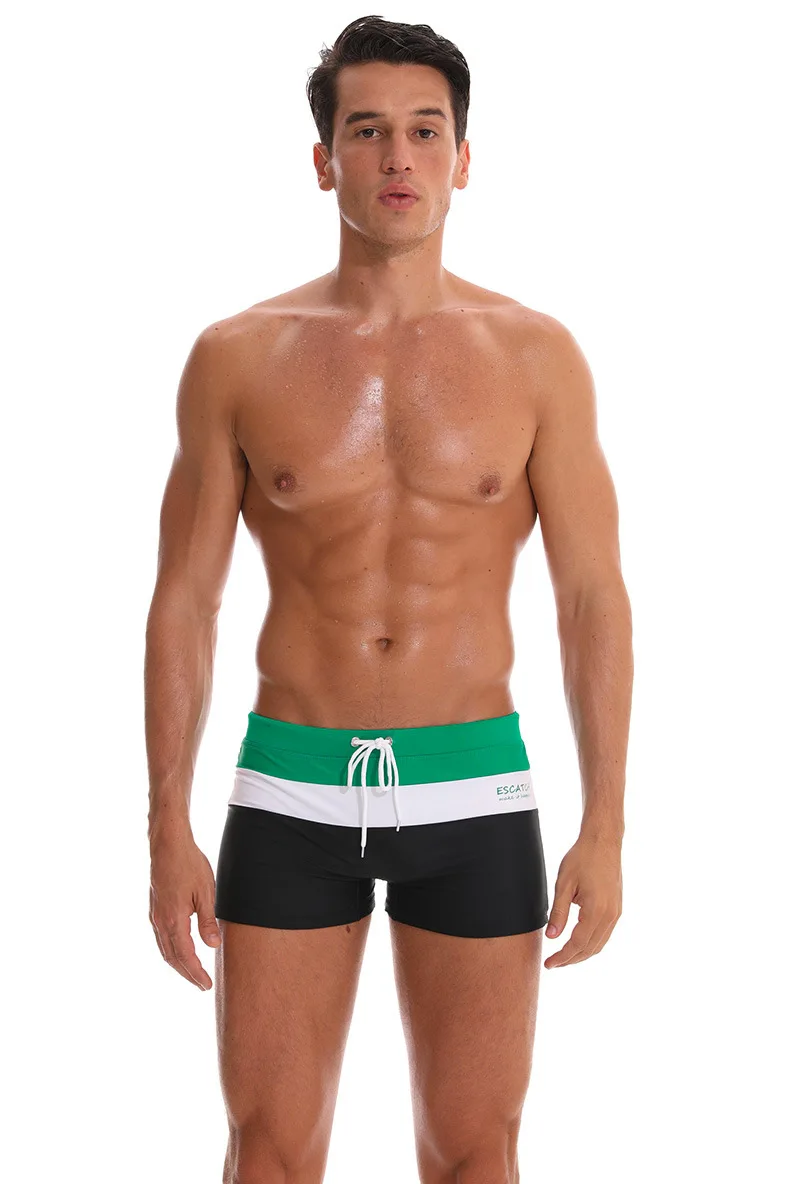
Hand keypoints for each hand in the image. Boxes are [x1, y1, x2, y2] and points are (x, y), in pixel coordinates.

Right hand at [149, 833, 220, 989]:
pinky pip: (161, 938)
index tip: (206, 985)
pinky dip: (171, 950)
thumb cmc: (189, 864)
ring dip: (178, 964)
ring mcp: (155, 915)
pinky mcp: (155, 908)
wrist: (168, 844)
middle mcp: (160, 921)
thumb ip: (208, 921)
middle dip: (187, 973)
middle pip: (172, 957)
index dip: (195, 973)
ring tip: (192, 973)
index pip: (185, 956)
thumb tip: (213, 945)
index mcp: (173, 920)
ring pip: (165, 949)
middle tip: (201, 985)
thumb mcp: (206, 892)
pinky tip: (180, 950)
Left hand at [544, 832, 621, 968]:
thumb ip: (558, 912)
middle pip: (589, 949)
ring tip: (563, 957)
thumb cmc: (582, 858)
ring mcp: (616, 913)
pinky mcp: (617, 909)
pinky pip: (604, 935)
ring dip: (581, 954)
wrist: (603, 842)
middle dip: (571, 960)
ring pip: (599, 944)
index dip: (562, 957)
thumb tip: (552, 937)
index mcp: (596, 911)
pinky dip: (591, 944)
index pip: (577, 944)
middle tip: (553, 964)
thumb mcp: (563, 884)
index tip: (549, 964)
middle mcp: (610, 916)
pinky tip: (578, 943)